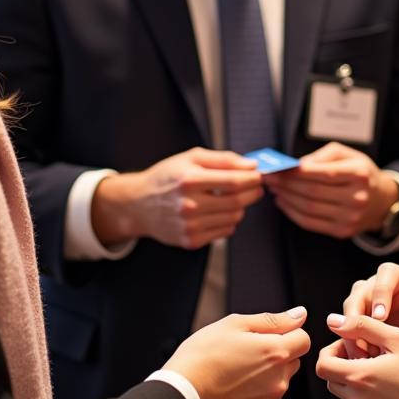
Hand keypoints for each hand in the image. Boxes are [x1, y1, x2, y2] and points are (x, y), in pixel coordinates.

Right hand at [92, 148, 262, 248]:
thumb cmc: (168, 176)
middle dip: (252, 192)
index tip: (259, 175)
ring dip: (240, 206)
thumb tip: (252, 166)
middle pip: (237, 201)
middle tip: (255, 186)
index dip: (252, 179)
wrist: (139, 204)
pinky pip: (225, 231)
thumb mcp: (191, 158)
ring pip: (234, 217)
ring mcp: (189, 226)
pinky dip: (229, 220)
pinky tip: (219, 211)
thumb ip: (224, 159)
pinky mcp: (190, 241)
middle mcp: (189, 205)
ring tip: (234, 197)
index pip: (233, 182)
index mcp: (189, 180)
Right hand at [166, 307, 311, 398]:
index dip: (287, 332)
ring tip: (234, 369)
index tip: (266, 334)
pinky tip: (232, 386)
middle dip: (276, 353)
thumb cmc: (203, 355)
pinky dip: (254, 392)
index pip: (303, 339)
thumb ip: (273, 320)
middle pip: (291, 361)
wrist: (182, 395)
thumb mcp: (236, 324)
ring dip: (265, 374)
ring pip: (278, 381)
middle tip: (246, 350)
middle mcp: (278, 381)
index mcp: (276, 353)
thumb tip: (300, 315)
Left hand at [264, 141, 398, 239]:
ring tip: (274, 189)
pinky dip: (292, 213)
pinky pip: (311, 223)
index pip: (322, 173)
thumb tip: (296, 166)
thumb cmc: (360, 173)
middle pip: (313, 192)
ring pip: (309, 209)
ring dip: (286, 199)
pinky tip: (283, 203)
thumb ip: (322, 155)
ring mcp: (350, 217)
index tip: (277, 168)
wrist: (382, 201)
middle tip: (269, 178)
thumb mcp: (348, 155)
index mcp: (359, 174)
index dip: (296, 172)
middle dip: (286, 184)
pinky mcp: (343, 231)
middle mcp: (357, 197)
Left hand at [315, 313, 398, 398]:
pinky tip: (386, 386)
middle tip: (366, 353)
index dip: (333, 350)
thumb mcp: (396, 337)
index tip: (353, 343)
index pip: (323, 365)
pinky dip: (364, 397)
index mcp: (360, 377)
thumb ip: (361, 325)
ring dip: (352, 381)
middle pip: (331, 380)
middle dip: (342, 364)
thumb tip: (333, 320)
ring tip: (378, 369)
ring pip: (343, 396)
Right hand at [341, 261, 398, 357]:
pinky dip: (350, 345)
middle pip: (355, 299)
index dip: (379, 300)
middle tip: (367, 341)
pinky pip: (344, 331)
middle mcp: (368, 285)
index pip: (381, 285)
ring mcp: (357, 300)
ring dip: (352, 337)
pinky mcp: (350, 318)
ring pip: (346, 316)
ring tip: (365, 355)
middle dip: (357, 322)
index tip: (380, 318)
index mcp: (389, 274)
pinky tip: (359, 359)